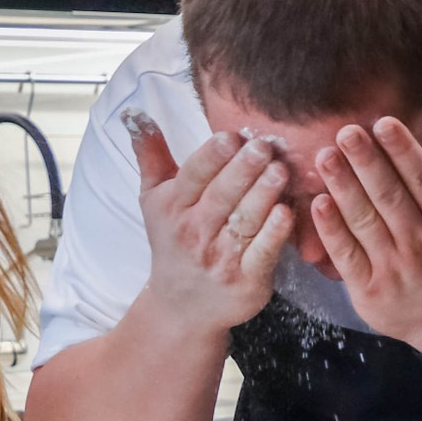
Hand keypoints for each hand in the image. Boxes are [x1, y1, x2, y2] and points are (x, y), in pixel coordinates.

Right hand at [124, 109, 293, 335]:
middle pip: (222, 194)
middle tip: (265, 146)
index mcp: (173, 206)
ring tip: (281, 171)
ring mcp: (221, 257)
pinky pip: (262, 252)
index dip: (212, 155)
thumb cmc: (173, 241)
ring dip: (264, 194)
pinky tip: (287, 212)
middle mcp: (195, 231)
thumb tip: (134, 114)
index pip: (193, 175)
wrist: (182, 306)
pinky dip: (275, 233)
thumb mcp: (154, 199)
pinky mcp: (246, 279)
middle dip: (244, 168)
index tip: (231, 136)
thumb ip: (150, 156)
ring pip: (245, 219)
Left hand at [311, 120, 421, 349]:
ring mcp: (393, 268)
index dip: (403, 151)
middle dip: (366, 162)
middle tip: (346, 131)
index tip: (383, 123)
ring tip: (325, 157)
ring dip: (343, 187)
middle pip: (389, 197)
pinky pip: (347, 256)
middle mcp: (420, 244)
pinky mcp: (369, 290)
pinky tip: (318, 204)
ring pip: (365, 222)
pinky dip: (331, 231)